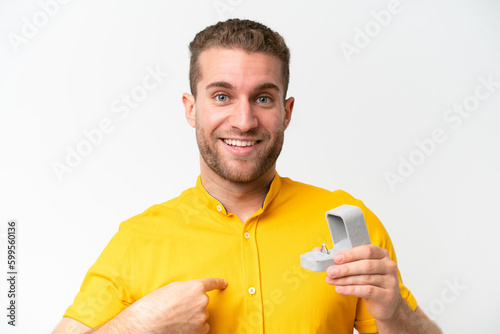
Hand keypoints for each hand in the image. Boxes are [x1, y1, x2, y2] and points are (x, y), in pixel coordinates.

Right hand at [106, 277, 226, 333]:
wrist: (145, 325)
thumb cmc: (153, 306)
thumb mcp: (169, 289)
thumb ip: (185, 289)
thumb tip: (190, 293)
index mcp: (195, 288)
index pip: (211, 283)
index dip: (218, 282)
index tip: (224, 283)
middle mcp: (201, 302)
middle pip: (203, 302)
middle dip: (194, 305)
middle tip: (178, 309)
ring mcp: (201, 318)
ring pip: (202, 316)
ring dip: (193, 317)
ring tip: (176, 319)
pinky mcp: (199, 332)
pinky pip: (202, 328)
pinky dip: (194, 328)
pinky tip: (181, 327)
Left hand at [324, 245, 402, 320]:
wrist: (385, 303)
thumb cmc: (369, 281)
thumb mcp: (358, 268)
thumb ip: (341, 259)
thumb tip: (316, 251)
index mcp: (381, 254)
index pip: (367, 250)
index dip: (351, 254)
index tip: (336, 258)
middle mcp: (388, 266)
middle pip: (366, 265)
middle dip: (345, 268)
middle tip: (330, 271)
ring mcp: (390, 281)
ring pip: (365, 278)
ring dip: (345, 280)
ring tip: (331, 281)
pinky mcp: (387, 295)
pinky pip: (368, 291)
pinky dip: (351, 290)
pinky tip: (340, 289)